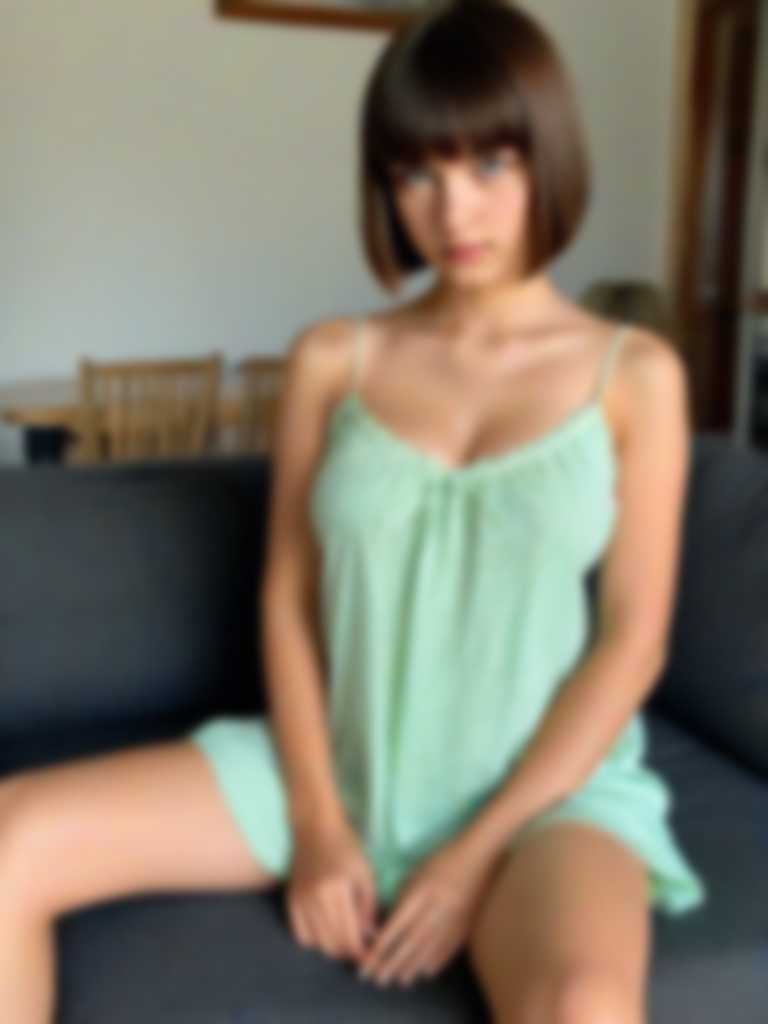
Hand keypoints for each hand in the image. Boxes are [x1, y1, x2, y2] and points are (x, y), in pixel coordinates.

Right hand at [286, 818, 379, 963]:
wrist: (315, 827)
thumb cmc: (346, 847)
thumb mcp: (365, 873)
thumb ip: (368, 907)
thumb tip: (369, 937)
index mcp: (336, 890)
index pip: (348, 936)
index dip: (360, 952)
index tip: (370, 956)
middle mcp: (315, 898)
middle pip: (332, 944)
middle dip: (348, 951)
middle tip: (360, 945)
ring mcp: (300, 900)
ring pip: (317, 943)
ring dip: (332, 946)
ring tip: (345, 935)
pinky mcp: (290, 901)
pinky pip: (300, 935)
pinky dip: (314, 940)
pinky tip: (325, 929)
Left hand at [356, 835, 500, 987]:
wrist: (479, 857)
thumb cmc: (443, 860)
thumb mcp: (417, 873)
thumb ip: (404, 898)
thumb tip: (388, 925)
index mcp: (422, 892)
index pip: (398, 924)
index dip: (382, 944)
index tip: (369, 959)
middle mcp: (437, 908)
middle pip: (411, 942)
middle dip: (392, 963)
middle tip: (378, 979)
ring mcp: (453, 919)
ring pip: (429, 949)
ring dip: (412, 966)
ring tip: (398, 980)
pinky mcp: (466, 924)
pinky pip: (448, 948)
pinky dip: (436, 961)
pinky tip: (425, 972)